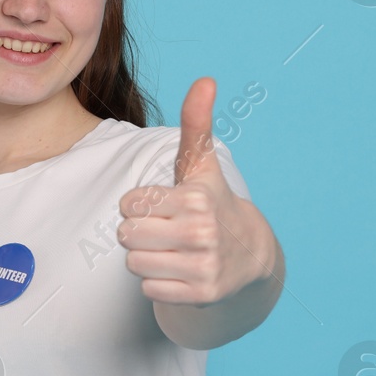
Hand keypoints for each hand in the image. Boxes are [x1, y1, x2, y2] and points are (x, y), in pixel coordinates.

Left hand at [117, 78, 274, 305]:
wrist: (248, 255)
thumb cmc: (210, 202)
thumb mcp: (200, 165)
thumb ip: (195, 124)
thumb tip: (205, 80)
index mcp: (196, 199)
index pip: (130, 204)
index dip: (140, 206)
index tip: (164, 206)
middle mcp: (202, 233)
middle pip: (127, 235)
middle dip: (139, 232)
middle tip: (165, 230)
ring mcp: (204, 266)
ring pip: (134, 263)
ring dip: (145, 258)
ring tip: (171, 250)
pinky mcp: (201, 295)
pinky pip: (148, 290)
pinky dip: (157, 283)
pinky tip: (179, 272)